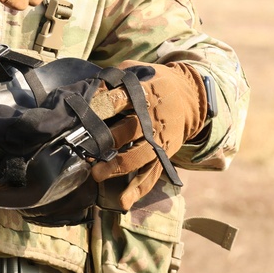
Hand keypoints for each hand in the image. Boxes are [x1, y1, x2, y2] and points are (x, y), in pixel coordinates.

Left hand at [91, 61, 207, 208]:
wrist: (190, 97)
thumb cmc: (153, 82)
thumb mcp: (135, 71)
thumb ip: (112, 79)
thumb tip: (86, 92)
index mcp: (146, 92)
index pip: (121, 98)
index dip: (102, 106)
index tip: (83, 113)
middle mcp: (154, 117)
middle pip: (130, 129)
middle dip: (107, 140)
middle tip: (85, 148)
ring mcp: (161, 139)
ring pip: (140, 156)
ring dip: (118, 166)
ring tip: (96, 174)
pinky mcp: (165, 155)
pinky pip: (152, 174)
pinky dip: (138, 189)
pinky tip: (123, 201)